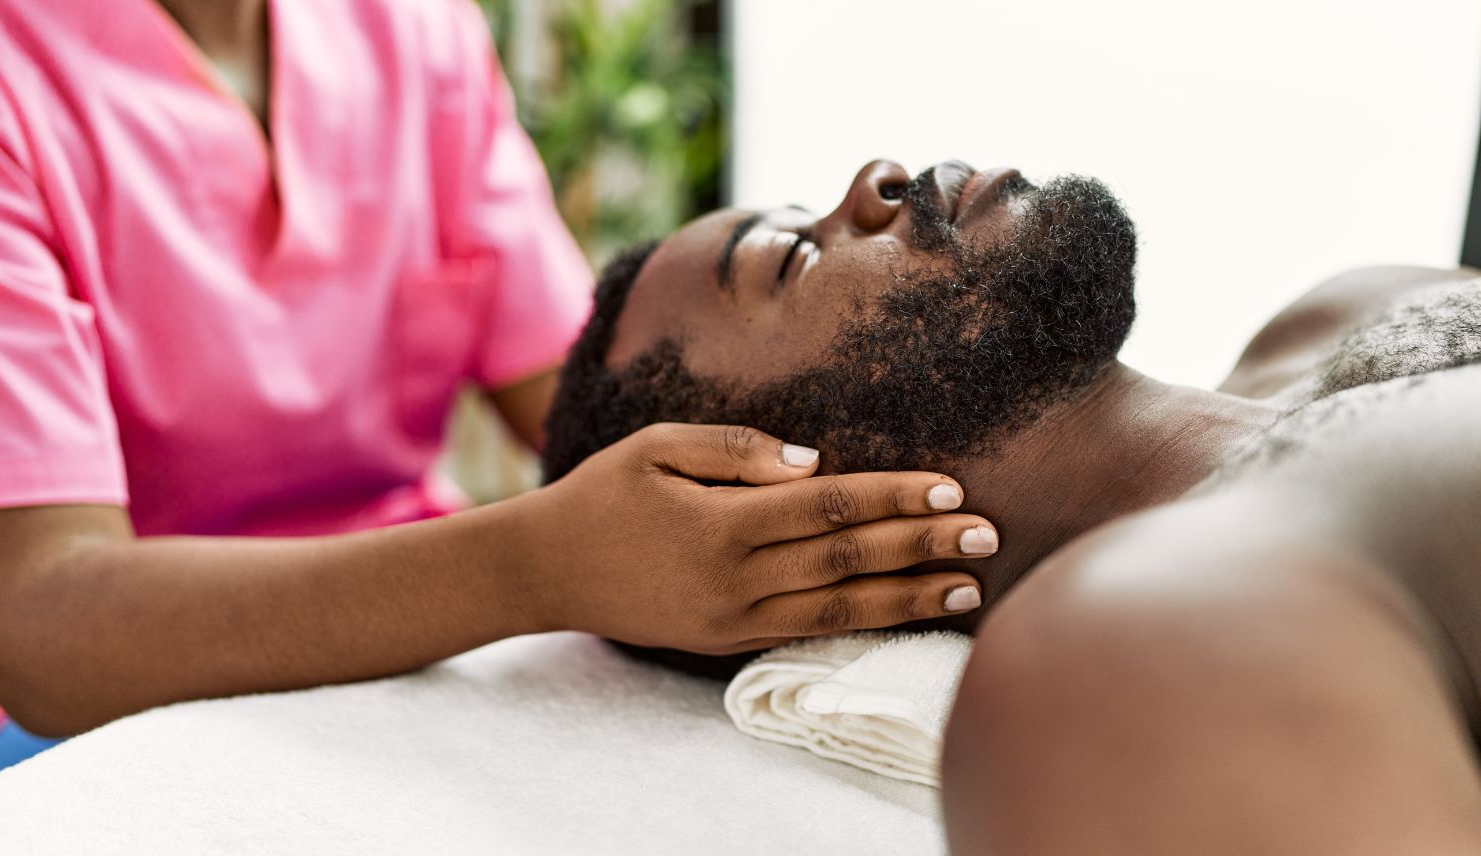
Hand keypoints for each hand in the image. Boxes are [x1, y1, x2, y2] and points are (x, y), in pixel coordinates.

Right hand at [511, 423, 998, 653]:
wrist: (544, 571)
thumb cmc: (602, 495)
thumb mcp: (657, 447)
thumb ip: (735, 450)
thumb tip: (813, 461)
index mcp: (721, 524)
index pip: (829, 508)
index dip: (893, 497)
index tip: (950, 488)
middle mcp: (734, 580)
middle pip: (848, 561)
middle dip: (922, 546)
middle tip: (987, 533)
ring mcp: (732, 620)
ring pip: (838, 609)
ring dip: (908, 598)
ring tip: (967, 587)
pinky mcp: (726, 642)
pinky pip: (806, 632)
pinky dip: (861, 623)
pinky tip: (902, 612)